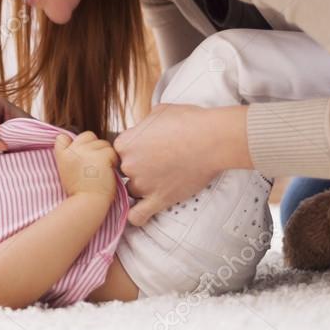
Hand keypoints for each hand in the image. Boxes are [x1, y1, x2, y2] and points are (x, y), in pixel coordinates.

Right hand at [53, 131, 119, 200]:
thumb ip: (70, 156)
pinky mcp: (102, 156)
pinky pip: (112, 152)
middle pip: (88, 135)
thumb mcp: (66, 171)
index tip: (79, 155)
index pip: (63, 137)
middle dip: (94, 146)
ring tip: (102, 170)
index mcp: (62, 154)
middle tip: (94, 164)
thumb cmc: (79, 191)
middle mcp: (74, 150)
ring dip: (105, 154)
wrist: (87, 203)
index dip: (74, 142)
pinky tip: (108, 172)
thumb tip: (79, 145)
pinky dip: (113, 161)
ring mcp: (87, 152)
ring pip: (103, 143)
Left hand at [114, 104, 250, 225]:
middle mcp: (129, 165)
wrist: (211, 139)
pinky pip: (138, 216)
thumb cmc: (189, 121)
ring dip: (141, 188)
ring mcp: (143, 183)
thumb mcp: (157, 112)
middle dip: (137, 169)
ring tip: (159, 181)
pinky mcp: (159, 199)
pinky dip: (136, 217)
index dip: (131, 152)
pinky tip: (139, 213)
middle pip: (123, 173)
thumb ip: (143, 124)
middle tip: (156, 164)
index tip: (145, 151)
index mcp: (125, 143)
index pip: (117, 153)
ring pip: (131, 192)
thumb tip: (142, 128)